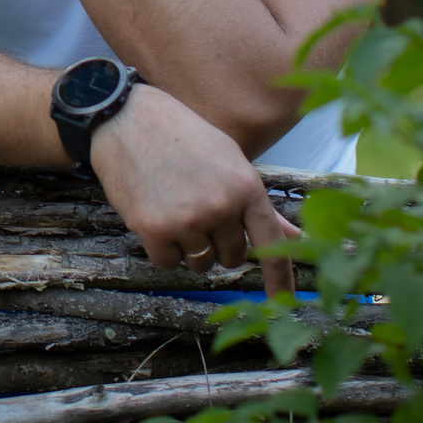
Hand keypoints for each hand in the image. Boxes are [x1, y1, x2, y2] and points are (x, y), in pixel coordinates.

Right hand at [89, 86, 301, 289]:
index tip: (285, 305)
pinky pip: (168, 262)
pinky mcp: (154, 229)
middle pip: (232, 257)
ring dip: (189, 247)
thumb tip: (296, 237)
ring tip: (174, 209)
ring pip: (200, 263)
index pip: (272, 242)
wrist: (125, 116)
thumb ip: (257, 203)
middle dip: (218, 244)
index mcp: (246, 185)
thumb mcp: (228, 159)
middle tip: (197, 211)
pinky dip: (162, 248)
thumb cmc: (181, 135)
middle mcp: (222, 205)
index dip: (280, 279)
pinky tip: (154, 214)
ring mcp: (188, 219)